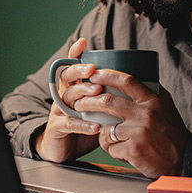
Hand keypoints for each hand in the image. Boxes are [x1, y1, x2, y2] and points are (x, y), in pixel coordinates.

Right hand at [35, 38, 101, 162]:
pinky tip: (96, 126)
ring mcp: (58, 111)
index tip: (83, 42)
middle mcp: (63, 96)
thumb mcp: (96, 108)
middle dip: (79, 70)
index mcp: (73, 87)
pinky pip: (69, 124)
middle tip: (92, 69)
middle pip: (67, 77)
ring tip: (98, 92)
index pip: (72, 66)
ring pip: (68, 96)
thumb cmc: (84, 125)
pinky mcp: (57, 128)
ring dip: (83, 93)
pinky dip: (83, 124)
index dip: (75, 54)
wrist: (63, 150)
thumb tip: (134, 86)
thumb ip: (109, 96)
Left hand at [74, 70, 188, 177]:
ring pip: (106, 129)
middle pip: (108, 101)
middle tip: (79, 104)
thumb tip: (136, 78)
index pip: (126, 81)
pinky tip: (121, 152)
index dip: (107, 75)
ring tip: (104, 136)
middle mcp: (145, 113)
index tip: (94, 74)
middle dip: (88, 101)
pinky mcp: (134, 150)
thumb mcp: (166, 107)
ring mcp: (139, 132)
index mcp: (152, 100)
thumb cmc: (173, 133)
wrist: (185, 160)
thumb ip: (152, 93)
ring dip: (101, 133)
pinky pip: (112, 148)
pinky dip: (112, 150)